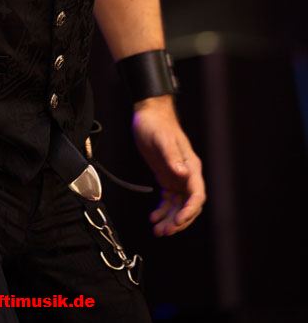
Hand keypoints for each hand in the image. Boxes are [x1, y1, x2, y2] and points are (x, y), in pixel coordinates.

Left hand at [132, 95, 205, 236]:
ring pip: (178, 206)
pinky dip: (163, 211)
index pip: (197, 194)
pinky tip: (154, 218)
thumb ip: (171, 156)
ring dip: (170, 220)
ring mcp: (178, 177)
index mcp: (190, 165)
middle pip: (189, 205)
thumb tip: (183, 173)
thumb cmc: (156, 124)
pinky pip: (169, 200)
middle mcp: (187, 174)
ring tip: (158, 230)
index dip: (190, 210)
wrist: (148, 114)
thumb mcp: (161, 139)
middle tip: (165, 231)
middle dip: (179, 220)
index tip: (179, 220)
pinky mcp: (167, 178)